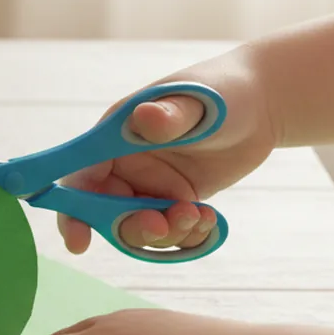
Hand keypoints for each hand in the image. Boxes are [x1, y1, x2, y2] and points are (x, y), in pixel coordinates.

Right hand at [60, 52, 277, 253]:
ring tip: (198, 216)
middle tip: (163, 224)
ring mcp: (150, 186)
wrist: (262, 103)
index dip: (71, 210)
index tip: (79, 241)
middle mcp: (124, 165)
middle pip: (105, 213)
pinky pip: (170, 233)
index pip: (79, 177)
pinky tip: (210, 220)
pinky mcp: (175, 201)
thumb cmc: (222, 92)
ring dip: (165, 234)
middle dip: (131, 227)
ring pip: (139, 228)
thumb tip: (142, 117)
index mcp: (113, 138)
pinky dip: (187, 237)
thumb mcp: (196, 102)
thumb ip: (169, 115)